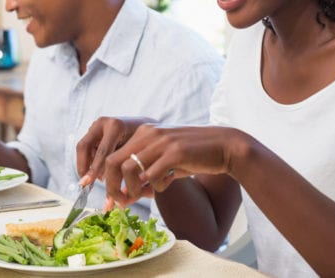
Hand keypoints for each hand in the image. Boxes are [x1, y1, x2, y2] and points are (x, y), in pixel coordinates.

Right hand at [76, 116, 154, 184]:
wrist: (146, 127)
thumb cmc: (146, 143)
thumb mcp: (137, 155)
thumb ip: (124, 171)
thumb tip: (111, 197)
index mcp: (116, 127)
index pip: (102, 151)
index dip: (94, 169)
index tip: (89, 184)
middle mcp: (104, 122)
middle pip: (84, 146)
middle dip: (83, 166)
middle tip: (84, 183)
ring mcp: (97, 124)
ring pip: (83, 147)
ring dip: (85, 164)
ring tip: (93, 180)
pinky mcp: (94, 130)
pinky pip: (86, 147)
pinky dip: (89, 161)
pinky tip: (97, 172)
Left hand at [102, 125, 242, 205]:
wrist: (224, 146)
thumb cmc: (194, 156)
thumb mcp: (165, 160)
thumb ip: (145, 173)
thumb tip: (126, 195)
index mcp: (143, 133)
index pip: (112, 157)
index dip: (110, 180)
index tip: (117, 198)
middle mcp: (148, 134)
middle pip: (113, 162)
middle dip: (113, 187)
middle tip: (124, 202)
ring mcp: (161, 142)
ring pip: (129, 169)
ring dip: (134, 189)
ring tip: (148, 193)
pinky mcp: (175, 152)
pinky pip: (152, 176)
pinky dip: (157, 187)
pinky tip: (168, 183)